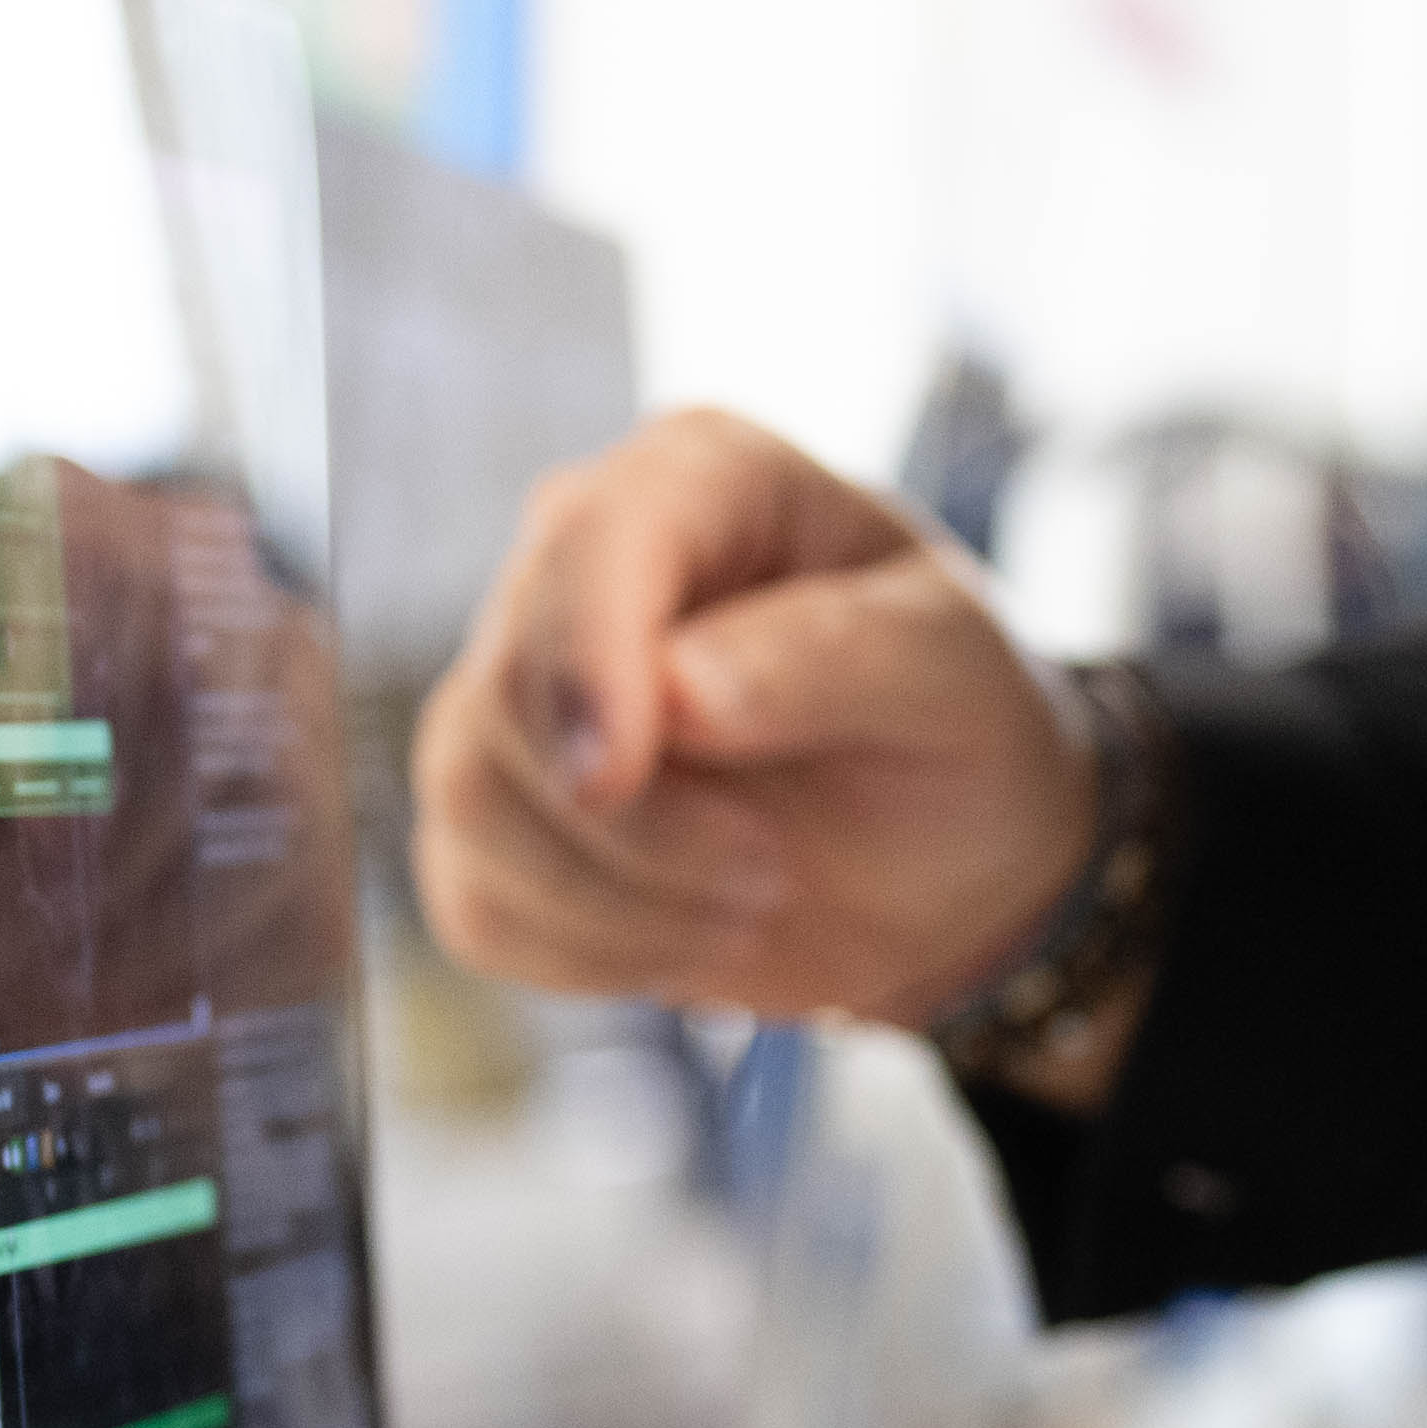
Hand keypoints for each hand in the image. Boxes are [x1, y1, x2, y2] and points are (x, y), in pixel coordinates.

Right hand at [412, 413, 1096, 1045]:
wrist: (942, 859)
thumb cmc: (956, 727)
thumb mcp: (955, 673)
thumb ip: (838, 654)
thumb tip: (679, 687)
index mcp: (703, 477)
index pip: (593, 538)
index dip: (583, 657)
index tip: (614, 775)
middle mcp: (583, 559)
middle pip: (510, 686)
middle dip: (634, 821)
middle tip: (770, 872)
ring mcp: (519, 684)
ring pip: (470, 796)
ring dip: (617, 897)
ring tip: (751, 900)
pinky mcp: (495, 811)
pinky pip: (474, 899)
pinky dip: (585, 950)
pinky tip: (687, 935)